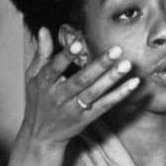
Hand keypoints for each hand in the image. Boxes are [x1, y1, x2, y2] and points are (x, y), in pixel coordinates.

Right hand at [18, 28, 138, 148]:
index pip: (55, 68)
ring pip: (94, 93)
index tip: (79, 43)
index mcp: (44, 83)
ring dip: (111, 79)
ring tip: (127, 65)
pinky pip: (104, 106)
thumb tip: (43, 29)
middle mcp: (58, 96)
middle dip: (99, 65)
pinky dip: (119, 95)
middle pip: (80, 80)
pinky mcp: (85, 119)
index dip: (66, 56)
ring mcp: (72, 109)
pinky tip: (132, 84)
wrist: (41, 135)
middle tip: (116, 50)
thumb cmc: (37, 100)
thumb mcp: (32, 76)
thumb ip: (41, 53)